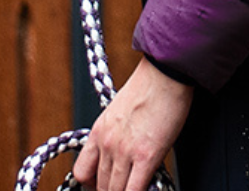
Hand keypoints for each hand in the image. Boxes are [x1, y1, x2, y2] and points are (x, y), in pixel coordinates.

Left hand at [72, 56, 192, 190]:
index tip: (102, 185)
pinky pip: (134, 190)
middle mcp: (107, 145)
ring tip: (134, 187)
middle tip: (124, 187)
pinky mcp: (147, 156)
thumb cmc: (151, 82)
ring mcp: (125, 152)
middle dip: (111, 190)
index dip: (91, 185)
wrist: (166, 71)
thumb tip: (126, 149)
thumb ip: (117, 132)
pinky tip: (146, 188)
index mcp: (99, 132)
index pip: (82, 172)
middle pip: (101, 185)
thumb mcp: (120, 108)